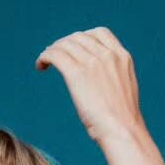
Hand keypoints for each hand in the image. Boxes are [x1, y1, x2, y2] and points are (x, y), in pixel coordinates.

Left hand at [35, 27, 145, 145]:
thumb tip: (99, 83)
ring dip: (52, 50)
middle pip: (78, 37)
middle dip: (64, 44)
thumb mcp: (124, 90)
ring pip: (65, 45)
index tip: (74, 48)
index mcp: (122, 57)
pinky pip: (55, 55)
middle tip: (55, 56)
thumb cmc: (122, 121)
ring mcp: (93, 62)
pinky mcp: (77, 73)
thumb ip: (113, 77)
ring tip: (45, 62)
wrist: (122, 131)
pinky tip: (40, 66)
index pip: (99, 33)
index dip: (82, 38)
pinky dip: (45, 57)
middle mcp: (107, 55)